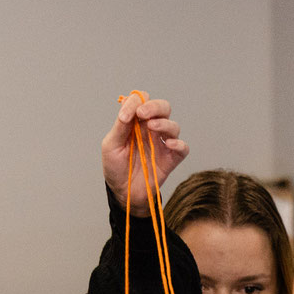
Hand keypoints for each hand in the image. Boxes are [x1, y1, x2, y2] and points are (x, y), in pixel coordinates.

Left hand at [102, 94, 188, 215]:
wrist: (123, 192)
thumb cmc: (116, 167)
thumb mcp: (111, 145)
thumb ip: (120, 126)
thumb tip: (128, 109)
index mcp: (136, 122)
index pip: (142, 101)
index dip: (137, 102)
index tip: (126, 115)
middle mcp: (151, 129)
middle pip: (163, 107)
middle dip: (155, 107)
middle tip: (143, 115)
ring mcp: (162, 144)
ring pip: (174, 126)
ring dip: (164, 124)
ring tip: (152, 128)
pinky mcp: (171, 159)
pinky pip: (182, 148)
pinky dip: (179, 144)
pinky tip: (168, 144)